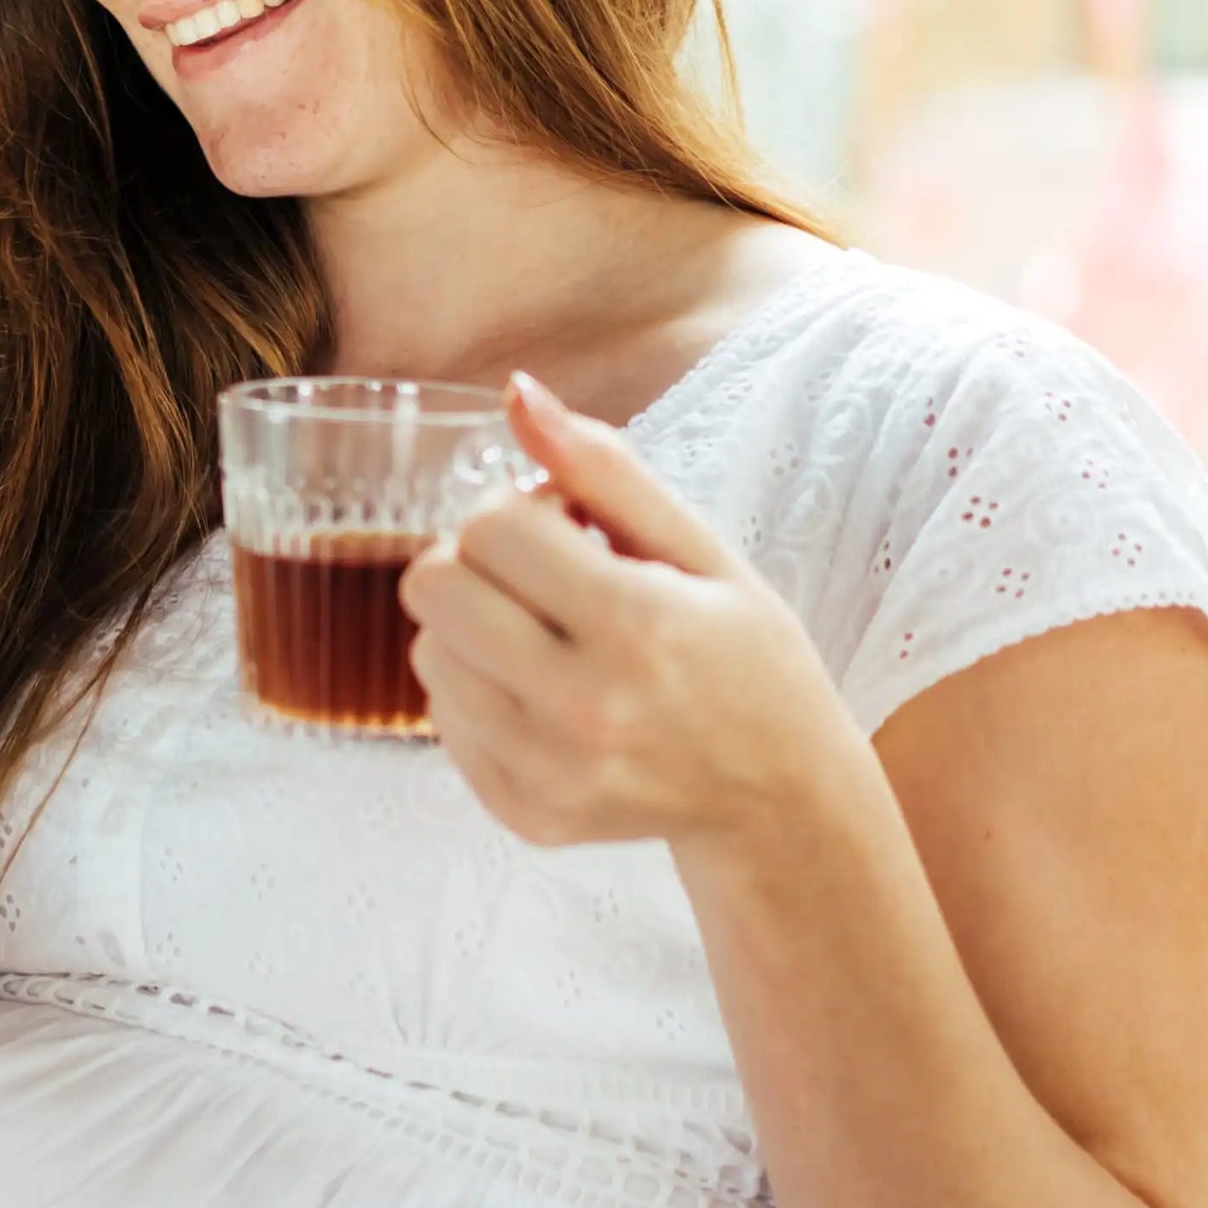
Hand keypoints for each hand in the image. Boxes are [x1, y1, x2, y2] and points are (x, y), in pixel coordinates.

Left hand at [400, 372, 879, 854]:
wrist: (780, 798)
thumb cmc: (746, 659)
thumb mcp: (702, 550)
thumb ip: (605, 469)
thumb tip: (517, 394)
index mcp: (637, 625)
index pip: (489, 527)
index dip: (518, 509)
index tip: (565, 528)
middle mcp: (584, 707)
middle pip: (433, 587)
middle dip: (476, 563)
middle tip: (540, 577)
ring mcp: (549, 771)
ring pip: (427, 653)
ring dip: (472, 629)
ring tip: (547, 638)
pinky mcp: (525, 814)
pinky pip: (443, 719)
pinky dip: (479, 693)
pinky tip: (544, 694)